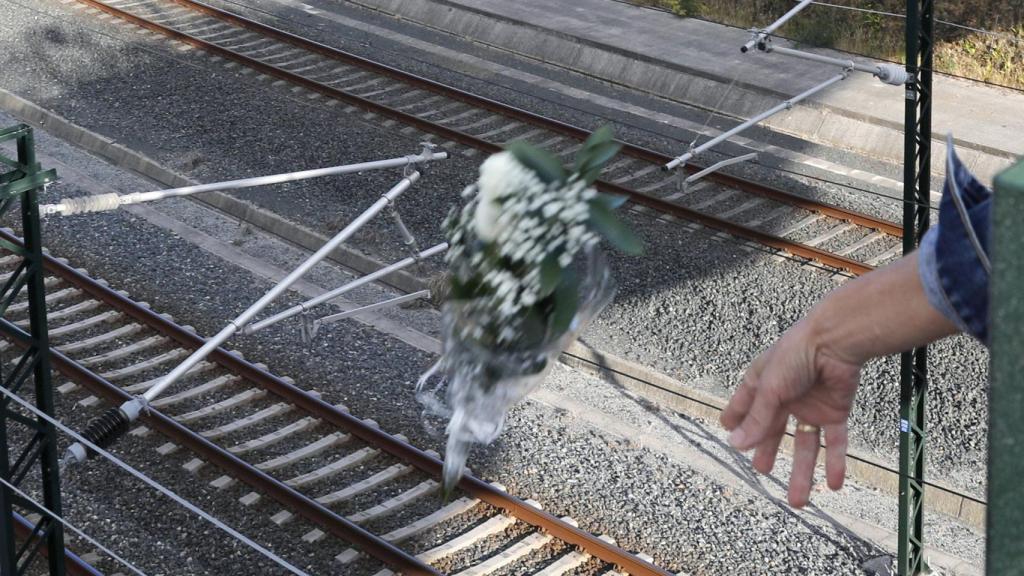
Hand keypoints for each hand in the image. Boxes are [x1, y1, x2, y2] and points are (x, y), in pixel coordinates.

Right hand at [720, 318, 860, 507]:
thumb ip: (757, 420)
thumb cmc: (795, 355)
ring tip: (798, 500)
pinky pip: (834, 441)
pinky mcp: (835, 411)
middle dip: (768, 451)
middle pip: (774, 431)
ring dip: (802, 471)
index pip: (745, 407)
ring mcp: (810, 405)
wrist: (836, 342)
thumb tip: (735, 445)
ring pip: (805, 444)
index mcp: (763, 384)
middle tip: (761, 471)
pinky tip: (833, 483)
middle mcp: (785, 396)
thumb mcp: (770, 389)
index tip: (728, 435)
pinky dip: (835, 462)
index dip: (737, 421)